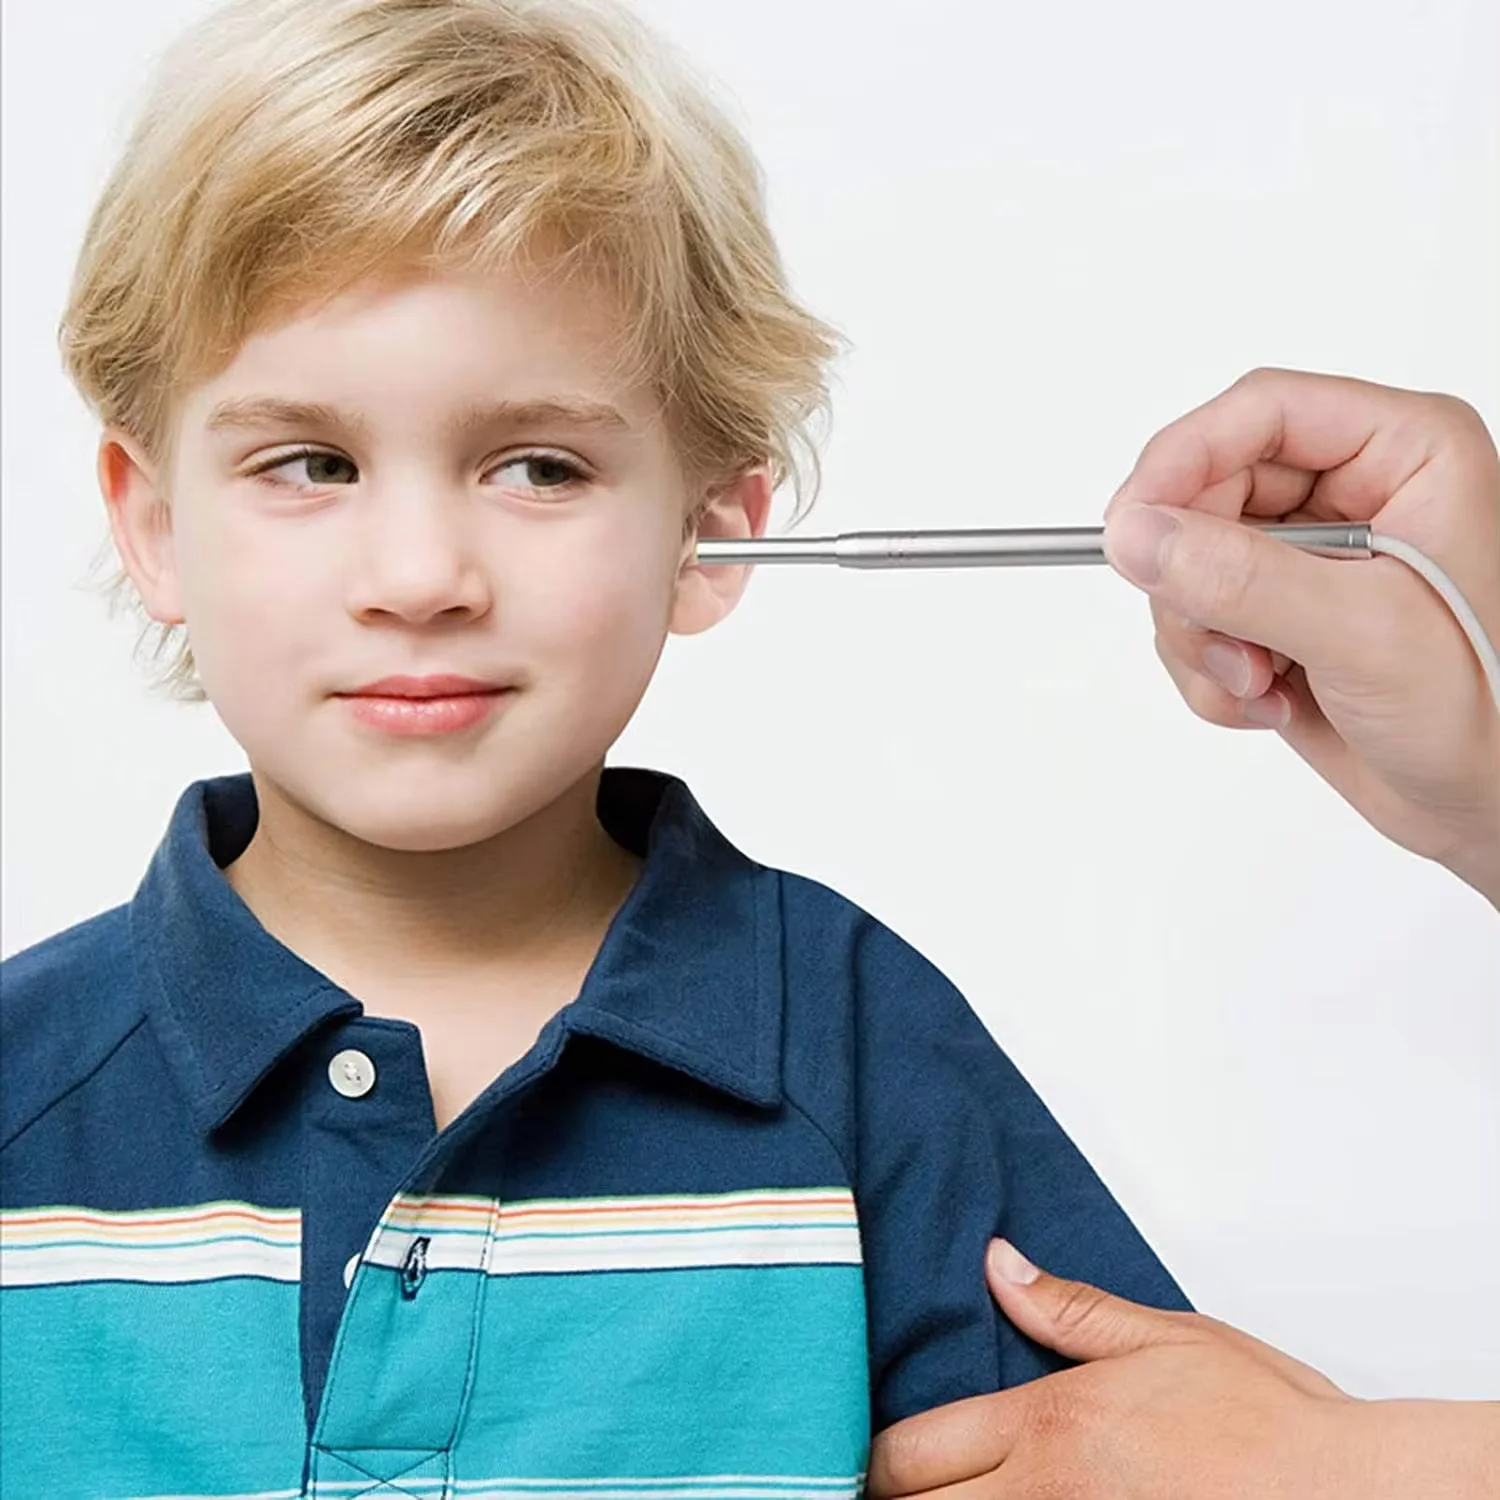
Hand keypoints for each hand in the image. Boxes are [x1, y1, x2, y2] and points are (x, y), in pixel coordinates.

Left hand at [867, 1240, 1499, 1499]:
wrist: (1352, 1494)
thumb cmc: (1269, 1420)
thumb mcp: (1166, 1338)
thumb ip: (1067, 1308)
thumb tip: (997, 1261)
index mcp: (1049, 1426)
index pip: (912, 1455)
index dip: (873, 1460)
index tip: (866, 1455)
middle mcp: (1046, 1497)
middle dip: (897, 1499)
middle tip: (892, 1484)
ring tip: (942, 1497)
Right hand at [1100, 368, 1499, 904]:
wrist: (1492, 803)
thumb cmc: (1486, 710)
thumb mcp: (1362, 634)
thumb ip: (1241, 578)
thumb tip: (1137, 534)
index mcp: (1404, 453)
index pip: (1260, 414)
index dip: (1183, 461)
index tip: (1132, 526)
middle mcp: (1353, 493)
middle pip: (1208, 491)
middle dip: (1197, 580)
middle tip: (1224, 640)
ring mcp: (1311, 558)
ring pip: (1189, 564)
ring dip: (1204, 638)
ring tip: (1262, 681)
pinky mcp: (1280, 615)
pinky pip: (1195, 622)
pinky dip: (1211, 674)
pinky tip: (1269, 702)